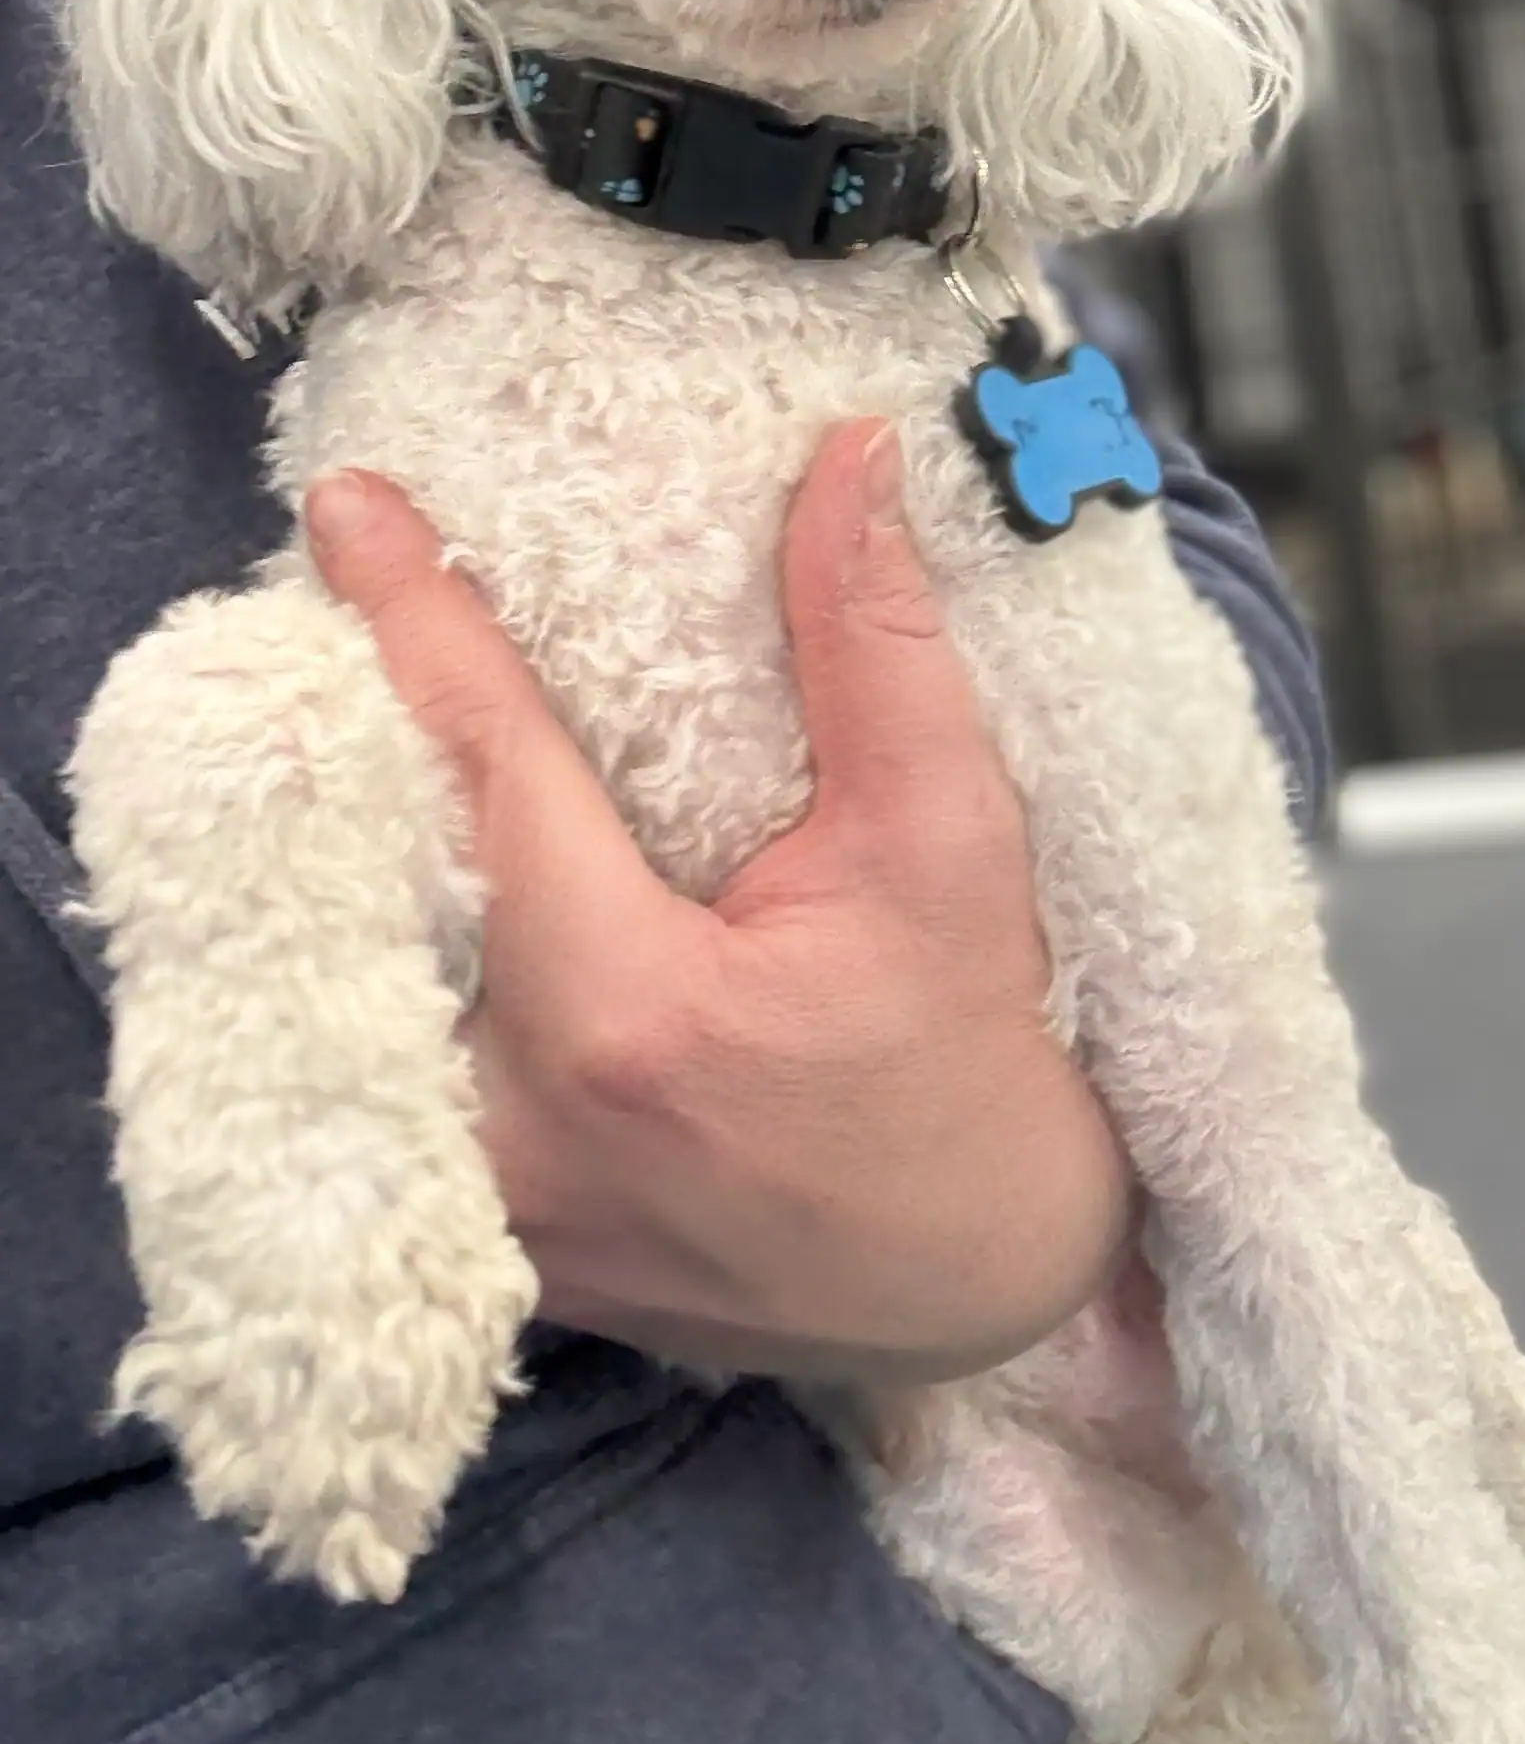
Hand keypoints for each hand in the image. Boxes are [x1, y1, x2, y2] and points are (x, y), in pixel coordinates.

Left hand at [306, 422, 1132, 1382]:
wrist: (983, 1283)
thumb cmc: (975, 1057)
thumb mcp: (950, 843)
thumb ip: (877, 646)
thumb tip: (847, 460)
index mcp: (628, 1016)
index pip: (488, 774)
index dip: (414, 620)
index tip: (344, 506)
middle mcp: (525, 1129)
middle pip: (379, 896)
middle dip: (348, 754)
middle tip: (323, 626)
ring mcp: (497, 1212)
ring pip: (362, 1008)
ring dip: (358, 877)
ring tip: (350, 753)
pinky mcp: (498, 1250)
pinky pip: (398, 1093)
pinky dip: (391, 985)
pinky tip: (408, 908)